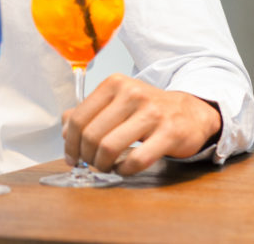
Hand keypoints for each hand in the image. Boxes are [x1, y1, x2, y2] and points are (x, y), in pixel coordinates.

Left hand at [62, 73, 221, 175]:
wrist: (189, 111)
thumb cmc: (147, 109)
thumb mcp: (117, 101)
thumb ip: (89, 112)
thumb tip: (64, 130)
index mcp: (114, 84)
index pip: (78, 117)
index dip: (69, 142)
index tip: (71, 157)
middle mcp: (131, 94)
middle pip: (91, 134)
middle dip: (86, 156)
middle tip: (91, 163)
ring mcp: (152, 112)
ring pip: (110, 147)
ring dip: (102, 164)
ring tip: (106, 166)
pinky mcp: (169, 133)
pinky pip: (136, 160)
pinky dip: (124, 170)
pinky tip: (123, 169)